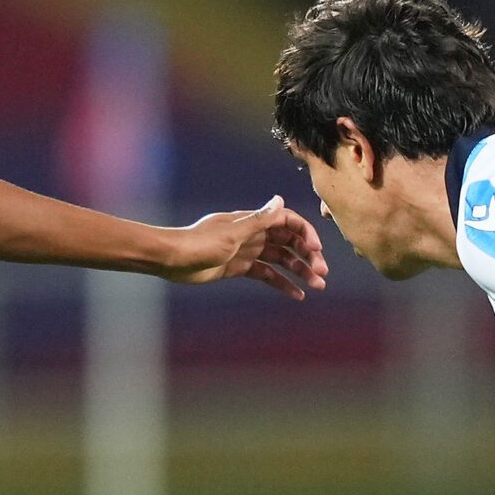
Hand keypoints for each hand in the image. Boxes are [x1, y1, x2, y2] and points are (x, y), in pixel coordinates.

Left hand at [162, 196, 327, 298]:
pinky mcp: (240, 267)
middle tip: (322, 274)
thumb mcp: (231, 234)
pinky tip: (296, 295)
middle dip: (308, 256)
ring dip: (300, 271)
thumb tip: (279, 200)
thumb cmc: (198, 243)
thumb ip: (257, 220)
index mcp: (253, 221)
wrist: (172, 259)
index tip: (316, 250)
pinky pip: (267, 274)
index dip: (305, 234)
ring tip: (318, 286)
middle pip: (289, 242)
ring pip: (281, 260)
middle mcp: (253, 234)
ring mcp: (248, 251)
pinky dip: (282, 283)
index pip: (288, 222)